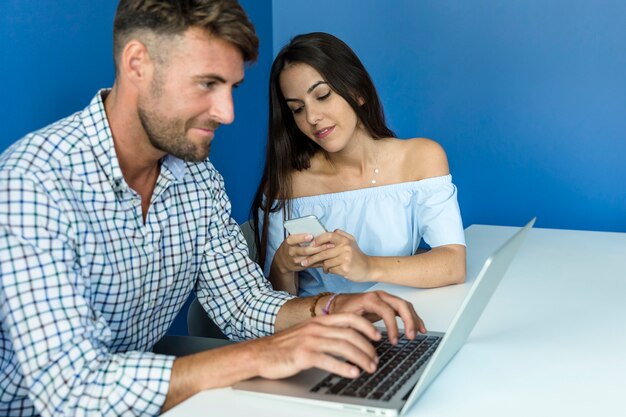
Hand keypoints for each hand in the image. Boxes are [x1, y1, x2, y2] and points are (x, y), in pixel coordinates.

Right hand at [250, 313, 381, 379]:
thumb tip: (348, 340)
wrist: (261, 353)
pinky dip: (344, 367)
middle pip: (350, 334)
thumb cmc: (284, 346)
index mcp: (319, 321)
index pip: (349, 317)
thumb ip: (326, 333)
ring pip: (343, 347)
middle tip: (376, 359)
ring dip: (361, 358)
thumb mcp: (307, 333)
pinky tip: (353, 373)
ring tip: (369, 368)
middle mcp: (316, 328)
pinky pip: (329, 360)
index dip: (366, 326)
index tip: (377, 336)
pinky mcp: (304, 355)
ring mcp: (310, 341)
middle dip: (367, 348)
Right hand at [273, 233, 334, 273]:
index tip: (310, 236)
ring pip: (310, 259)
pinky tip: (329, 257)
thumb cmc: (291, 246)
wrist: (283, 260)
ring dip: (322, 255)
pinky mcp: (301, 266)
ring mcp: (296, 260)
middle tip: (329, 244)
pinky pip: (313, 265)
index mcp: (288, 242)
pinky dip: (321, 261)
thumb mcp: (292, 239)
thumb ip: (301, 236)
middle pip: (305, 251)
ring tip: (331, 250)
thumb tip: (318, 231)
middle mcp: (291, 252)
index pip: (293, 239)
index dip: (302, 238)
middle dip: (318, 248)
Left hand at [302, 230, 370, 280]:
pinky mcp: (345, 268)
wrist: (368, 267)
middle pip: (323, 252)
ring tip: (324, 267)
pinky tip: (331, 271)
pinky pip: (331, 270)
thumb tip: (323, 235)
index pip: (328, 235)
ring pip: (326, 262)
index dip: (318, 240)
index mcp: (345, 239)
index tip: (311, 245)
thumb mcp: (350, 241)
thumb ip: (339, 235)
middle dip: (312, 258)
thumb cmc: (356, 255)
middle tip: (304, 262)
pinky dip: (329, 271)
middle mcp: (345, 247)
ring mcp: (345, 258)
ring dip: (323, 266)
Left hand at [330, 291, 426, 344]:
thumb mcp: (346, 321)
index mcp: (369, 299)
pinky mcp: (388, 303)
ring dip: (413, 319)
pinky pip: (404, 309)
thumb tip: (370, 342)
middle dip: (409, 321)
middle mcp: (379, 296)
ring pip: (405, 306)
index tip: (394, 341)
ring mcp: (385, 298)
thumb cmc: (341, 312)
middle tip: (411, 336)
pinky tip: (419, 327)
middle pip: (401, 305)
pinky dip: (413, 317)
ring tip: (417, 334)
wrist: (338, 304)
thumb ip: (357, 329)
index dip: (393, 327)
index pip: (387, 311)